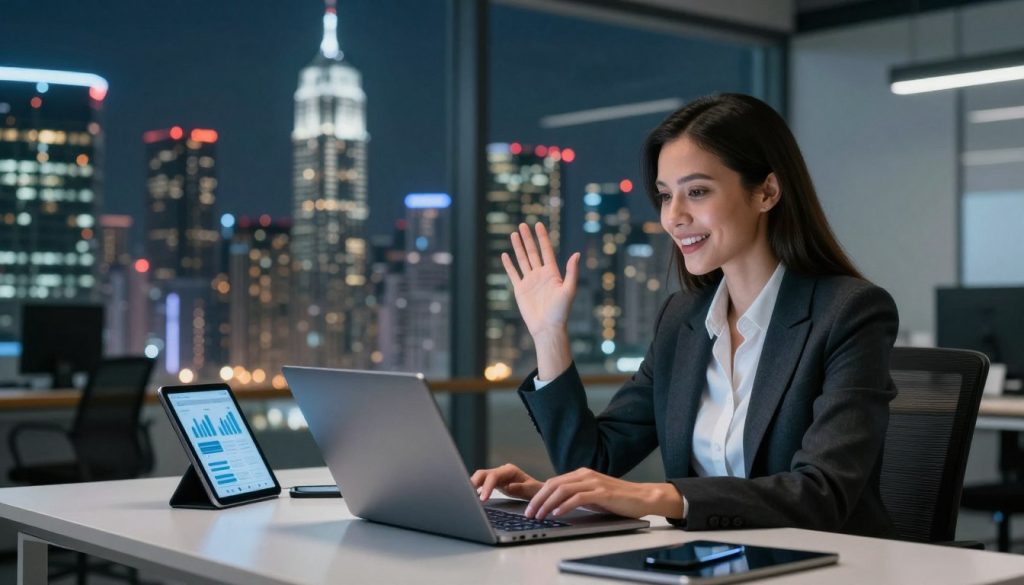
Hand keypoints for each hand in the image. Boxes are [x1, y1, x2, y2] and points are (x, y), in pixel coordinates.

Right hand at [471, 463, 543, 500]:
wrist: (538, 492)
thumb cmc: (536, 491)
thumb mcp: (532, 490)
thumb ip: (521, 488)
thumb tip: (507, 486)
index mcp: (510, 471)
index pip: (493, 476)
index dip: (486, 486)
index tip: (482, 498)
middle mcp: (501, 471)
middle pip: (482, 474)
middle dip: (473, 483)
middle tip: (468, 496)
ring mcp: (497, 476)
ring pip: (479, 478)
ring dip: (472, 486)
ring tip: (467, 497)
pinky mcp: (493, 483)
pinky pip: (481, 484)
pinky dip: (475, 489)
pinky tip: (471, 497)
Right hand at [502, 223, 579, 339]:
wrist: (548, 328)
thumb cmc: (561, 311)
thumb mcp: (569, 290)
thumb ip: (572, 272)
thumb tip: (576, 254)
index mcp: (552, 273)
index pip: (546, 251)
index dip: (542, 238)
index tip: (538, 225)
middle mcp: (540, 275)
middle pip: (533, 252)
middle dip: (528, 239)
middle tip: (523, 225)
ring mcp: (530, 281)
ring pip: (522, 260)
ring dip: (518, 247)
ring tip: (514, 234)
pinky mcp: (520, 290)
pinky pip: (513, 274)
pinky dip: (508, 265)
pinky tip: (504, 255)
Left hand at [524, 468, 683, 520]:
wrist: (642, 497)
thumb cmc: (617, 498)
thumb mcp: (592, 495)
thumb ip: (576, 495)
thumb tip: (555, 505)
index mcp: (581, 474)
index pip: (553, 482)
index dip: (539, 495)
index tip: (530, 508)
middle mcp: (585, 474)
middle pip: (554, 484)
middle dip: (538, 500)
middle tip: (530, 513)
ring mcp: (594, 482)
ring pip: (563, 490)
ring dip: (548, 504)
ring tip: (540, 515)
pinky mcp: (602, 492)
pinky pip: (578, 497)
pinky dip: (565, 505)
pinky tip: (558, 514)